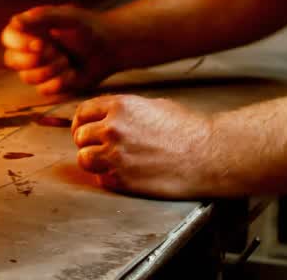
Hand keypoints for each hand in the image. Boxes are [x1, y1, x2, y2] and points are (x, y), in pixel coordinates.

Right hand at [1, 5, 120, 94]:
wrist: (110, 48)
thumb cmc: (89, 28)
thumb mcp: (67, 17)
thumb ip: (41, 18)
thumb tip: (14, 22)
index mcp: (30, 29)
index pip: (8, 38)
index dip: (19, 44)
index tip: (39, 44)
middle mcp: (29, 50)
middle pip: (12, 60)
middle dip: (35, 60)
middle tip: (57, 52)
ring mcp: (39, 68)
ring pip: (27, 77)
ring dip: (50, 70)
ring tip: (67, 61)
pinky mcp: (50, 84)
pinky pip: (43, 90)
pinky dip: (59, 83)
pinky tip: (72, 73)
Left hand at [71, 94, 212, 198]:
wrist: (206, 155)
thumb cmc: (187, 129)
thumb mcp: (154, 106)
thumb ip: (126, 110)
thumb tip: (109, 115)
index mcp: (120, 106)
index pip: (83, 112)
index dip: (82, 121)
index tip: (84, 129)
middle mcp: (112, 129)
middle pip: (80, 136)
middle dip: (88, 141)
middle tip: (99, 147)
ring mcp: (115, 155)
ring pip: (84, 159)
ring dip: (93, 160)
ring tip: (108, 162)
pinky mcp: (122, 179)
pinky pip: (100, 177)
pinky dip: (107, 176)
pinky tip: (123, 173)